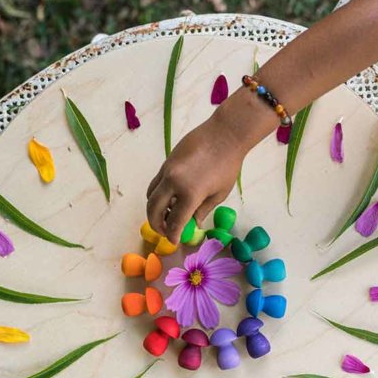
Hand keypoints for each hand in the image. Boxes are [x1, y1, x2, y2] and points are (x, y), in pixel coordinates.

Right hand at [146, 116, 244, 243]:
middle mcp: (173, 183)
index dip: (172, 235)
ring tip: (166, 215)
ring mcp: (167, 171)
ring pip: (150, 195)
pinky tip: (169, 199)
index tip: (174, 242)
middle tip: (164, 231)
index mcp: (190, 194)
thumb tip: (192, 223)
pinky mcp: (166, 162)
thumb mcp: (219, 194)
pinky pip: (155, 183)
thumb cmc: (227, 166)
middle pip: (153, 209)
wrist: (224, 135)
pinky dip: (158, 194)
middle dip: (156, 224)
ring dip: (154, 209)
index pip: (174, 222)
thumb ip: (202, 210)